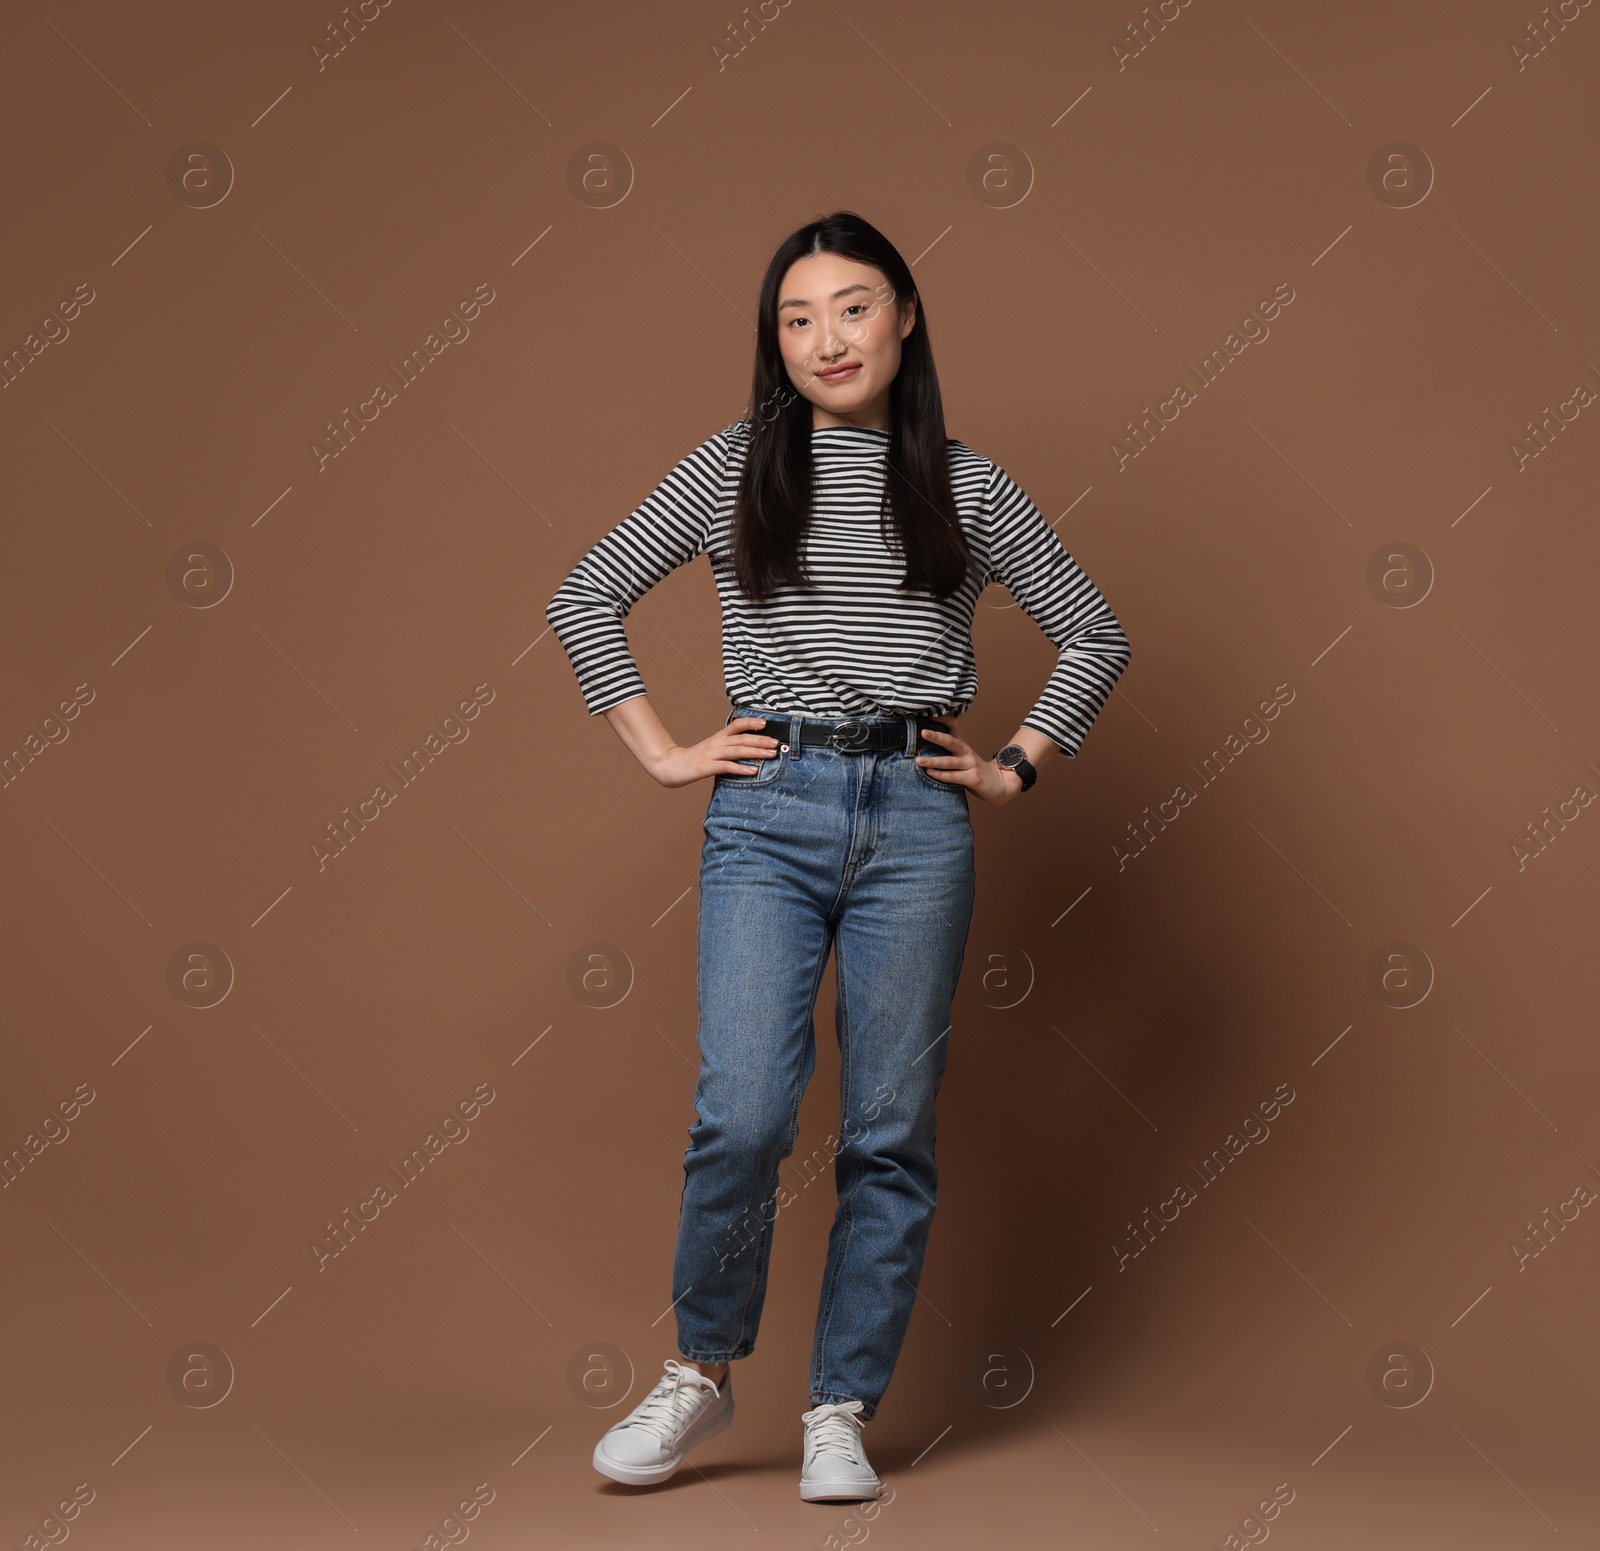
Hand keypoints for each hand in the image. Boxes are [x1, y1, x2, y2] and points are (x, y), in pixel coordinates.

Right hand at [649, 715, 779, 787]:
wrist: (671, 766)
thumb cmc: (695, 759)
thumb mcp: (712, 749)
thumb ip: (729, 747)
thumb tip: (751, 749)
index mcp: (719, 737)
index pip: (737, 725)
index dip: (751, 722)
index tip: (766, 723)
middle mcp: (717, 743)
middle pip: (742, 738)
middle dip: (761, 740)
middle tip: (777, 743)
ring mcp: (712, 755)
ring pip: (738, 751)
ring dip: (756, 752)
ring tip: (771, 754)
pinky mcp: (707, 767)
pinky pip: (727, 767)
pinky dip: (742, 769)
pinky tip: (753, 771)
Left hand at [916, 721, 1024, 804]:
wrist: (1001, 784)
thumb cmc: (975, 771)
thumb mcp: (963, 758)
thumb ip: (949, 752)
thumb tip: (921, 747)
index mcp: (962, 745)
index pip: (954, 726)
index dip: (943, 719)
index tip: (929, 714)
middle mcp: (966, 752)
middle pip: (951, 741)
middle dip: (936, 736)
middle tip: (923, 732)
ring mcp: (970, 765)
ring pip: (949, 761)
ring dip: (933, 761)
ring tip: (919, 760)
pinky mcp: (972, 778)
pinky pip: (953, 776)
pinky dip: (940, 775)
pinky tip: (930, 773)